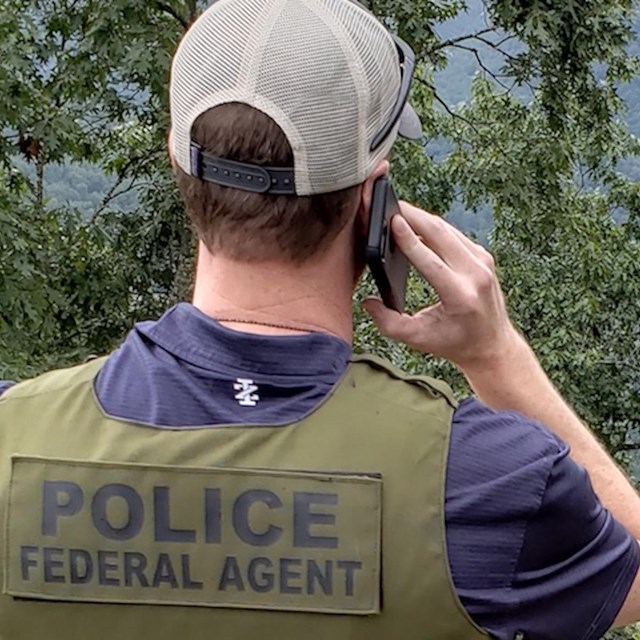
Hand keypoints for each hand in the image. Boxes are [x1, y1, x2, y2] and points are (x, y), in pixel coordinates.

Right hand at [362, 201, 520, 371]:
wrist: (492, 345)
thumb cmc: (455, 343)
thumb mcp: (417, 338)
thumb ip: (387, 322)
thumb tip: (367, 301)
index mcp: (460, 295)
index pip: (430, 260)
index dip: (408, 239)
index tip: (392, 221)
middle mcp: (475, 274)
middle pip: (439, 233)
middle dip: (412, 216)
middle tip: (388, 205)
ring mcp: (482, 262)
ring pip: (446, 229)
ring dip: (421, 218)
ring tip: (397, 211)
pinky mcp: (482, 256)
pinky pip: (453, 234)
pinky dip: (432, 227)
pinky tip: (415, 223)